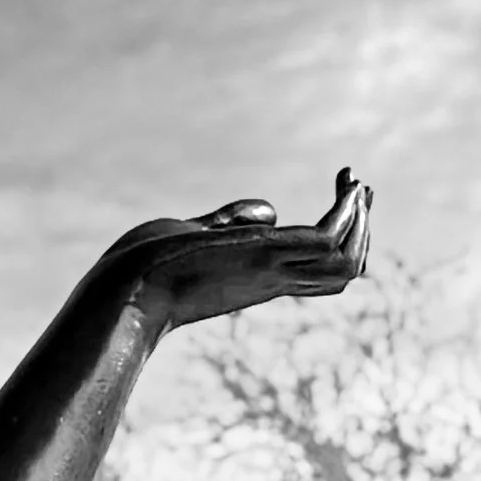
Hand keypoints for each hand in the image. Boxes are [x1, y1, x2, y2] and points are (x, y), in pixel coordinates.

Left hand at [109, 167, 371, 331]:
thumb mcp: (191, 236)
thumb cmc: (141, 269)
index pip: (317, 271)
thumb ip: (228, 223)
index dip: (339, 243)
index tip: (345, 205)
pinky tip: (347, 189)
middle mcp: (273, 280)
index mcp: (257, 278)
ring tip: (358, 185)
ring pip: (347, 259)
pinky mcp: (263, 256)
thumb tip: (271, 210)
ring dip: (360, 221)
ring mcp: (271, 270)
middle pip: (343, 268)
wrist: (120, 295)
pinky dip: (345, 215)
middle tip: (360, 188)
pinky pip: (326, 241)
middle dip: (360, 229)